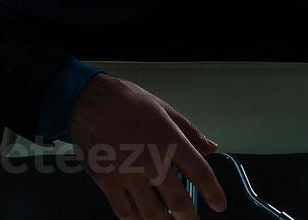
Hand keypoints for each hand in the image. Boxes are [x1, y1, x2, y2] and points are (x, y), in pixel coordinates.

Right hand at [68, 73, 227, 218]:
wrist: (88, 100)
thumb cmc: (125, 100)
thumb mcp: (163, 108)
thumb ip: (189, 131)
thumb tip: (210, 147)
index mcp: (168, 139)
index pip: (199, 171)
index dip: (213, 192)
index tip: (219, 204)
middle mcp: (150, 159)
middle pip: (178, 200)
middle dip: (190, 218)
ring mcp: (127, 173)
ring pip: (151, 212)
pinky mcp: (106, 181)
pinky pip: (124, 211)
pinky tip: (142, 219)